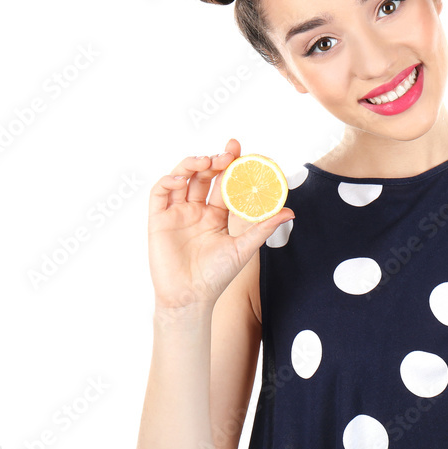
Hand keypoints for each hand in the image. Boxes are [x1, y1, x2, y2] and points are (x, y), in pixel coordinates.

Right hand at [147, 137, 294, 314]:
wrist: (190, 298)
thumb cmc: (216, 276)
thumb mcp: (243, 248)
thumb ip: (262, 228)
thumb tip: (290, 211)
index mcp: (216, 215)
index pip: (224, 183)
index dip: (231, 165)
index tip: (242, 150)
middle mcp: (196, 210)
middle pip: (204, 176)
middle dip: (215, 160)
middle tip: (228, 154)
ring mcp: (177, 213)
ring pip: (182, 178)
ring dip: (192, 165)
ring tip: (207, 161)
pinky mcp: (158, 220)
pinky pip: (160, 193)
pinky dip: (168, 181)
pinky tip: (181, 179)